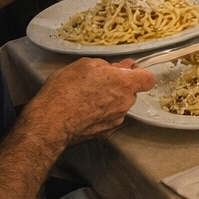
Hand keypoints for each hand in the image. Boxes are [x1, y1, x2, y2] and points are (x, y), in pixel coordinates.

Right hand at [25, 57, 154, 149]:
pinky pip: (108, 119)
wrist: (51, 122)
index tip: (128, 71)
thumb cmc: (65, 92)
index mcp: (124, 84)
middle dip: (118, 86)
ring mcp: (116, 120)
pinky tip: (84, 111)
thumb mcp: (85, 65)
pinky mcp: (105, 133)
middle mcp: (124, 103)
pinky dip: (100, 115)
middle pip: (130, 92)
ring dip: (108, 101)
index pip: (148, 79)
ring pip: (119, 106)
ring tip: (86, 97)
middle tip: (98, 82)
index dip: (139, 74)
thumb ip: (108, 65)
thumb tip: (120, 66)